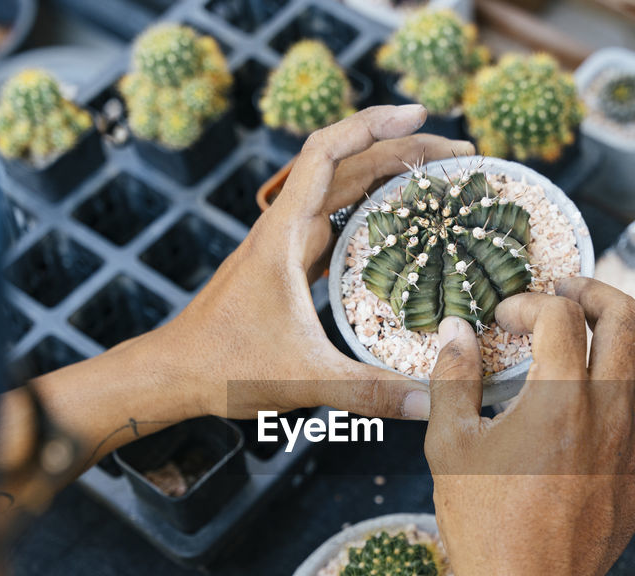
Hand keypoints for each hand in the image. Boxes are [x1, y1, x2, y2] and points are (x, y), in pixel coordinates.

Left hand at [153, 105, 473, 420]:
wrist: (174, 374)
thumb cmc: (222, 366)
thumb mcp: (302, 377)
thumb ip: (368, 390)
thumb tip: (431, 402)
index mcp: (283, 233)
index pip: (326, 151)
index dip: (373, 123)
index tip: (418, 114)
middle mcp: (285, 228)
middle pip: (349, 165)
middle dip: (404, 149)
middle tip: (460, 156)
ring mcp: (287, 245)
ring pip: (345, 191)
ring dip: (390, 176)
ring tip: (442, 180)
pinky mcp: (290, 266)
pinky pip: (339, 222)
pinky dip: (374, 212)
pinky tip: (405, 227)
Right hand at [424, 277, 634, 575]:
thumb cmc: (485, 524)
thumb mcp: (450, 447)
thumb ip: (453, 378)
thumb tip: (455, 331)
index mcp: (559, 399)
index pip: (559, 315)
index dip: (527, 302)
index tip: (504, 318)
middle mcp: (611, 410)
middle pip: (626, 316)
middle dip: (592, 291)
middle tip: (563, 293)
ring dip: (629, 329)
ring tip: (598, 329)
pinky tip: (614, 385)